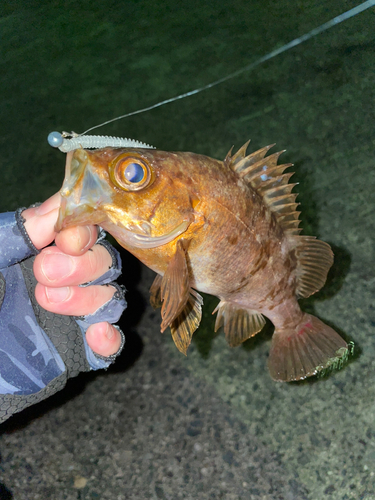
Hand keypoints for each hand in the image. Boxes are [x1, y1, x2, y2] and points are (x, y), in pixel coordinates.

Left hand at [22, 193, 122, 356]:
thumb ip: (17, 234)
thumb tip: (56, 208)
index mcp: (41, 253)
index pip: (83, 232)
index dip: (85, 231)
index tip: (67, 239)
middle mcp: (65, 281)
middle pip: (104, 262)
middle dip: (83, 264)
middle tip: (45, 271)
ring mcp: (75, 317)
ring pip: (110, 297)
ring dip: (89, 297)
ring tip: (49, 301)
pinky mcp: (79, 351)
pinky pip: (111, 344)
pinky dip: (110, 338)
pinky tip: (96, 335)